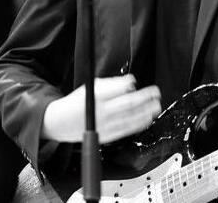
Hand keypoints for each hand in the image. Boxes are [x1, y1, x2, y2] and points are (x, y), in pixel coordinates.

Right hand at [42, 75, 160, 143]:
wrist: (61, 123)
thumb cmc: (78, 102)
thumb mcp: (91, 86)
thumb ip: (111, 84)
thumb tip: (130, 83)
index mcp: (95, 97)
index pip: (115, 90)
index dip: (128, 85)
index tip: (135, 82)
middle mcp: (101, 112)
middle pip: (127, 104)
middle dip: (144, 98)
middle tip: (155, 93)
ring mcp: (104, 125)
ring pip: (129, 118)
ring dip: (145, 111)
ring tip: (156, 105)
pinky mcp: (106, 136)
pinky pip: (125, 130)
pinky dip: (138, 124)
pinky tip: (147, 118)